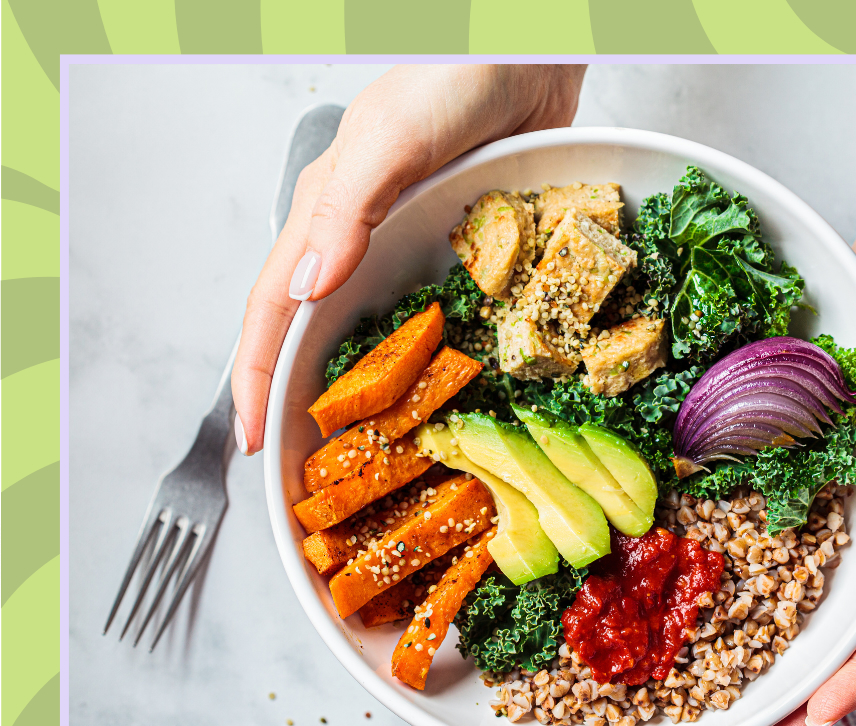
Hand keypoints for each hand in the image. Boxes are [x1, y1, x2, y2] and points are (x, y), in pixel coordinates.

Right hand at [232, 64, 585, 453]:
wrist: (526, 49)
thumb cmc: (450, 74)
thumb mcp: (388, 139)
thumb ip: (345, 210)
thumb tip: (307, 292)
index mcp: (326, 215)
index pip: (276, 312)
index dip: (258, 379)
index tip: (255, 446)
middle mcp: (361, 239)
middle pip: (319, 335)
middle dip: (308, 401)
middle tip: (311, 471)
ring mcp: (411, 247)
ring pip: (377, 333)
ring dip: (371, 391)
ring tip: (376, 452)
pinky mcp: (461, 247)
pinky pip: (436, 316)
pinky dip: (430, 359)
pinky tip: (446, 393)